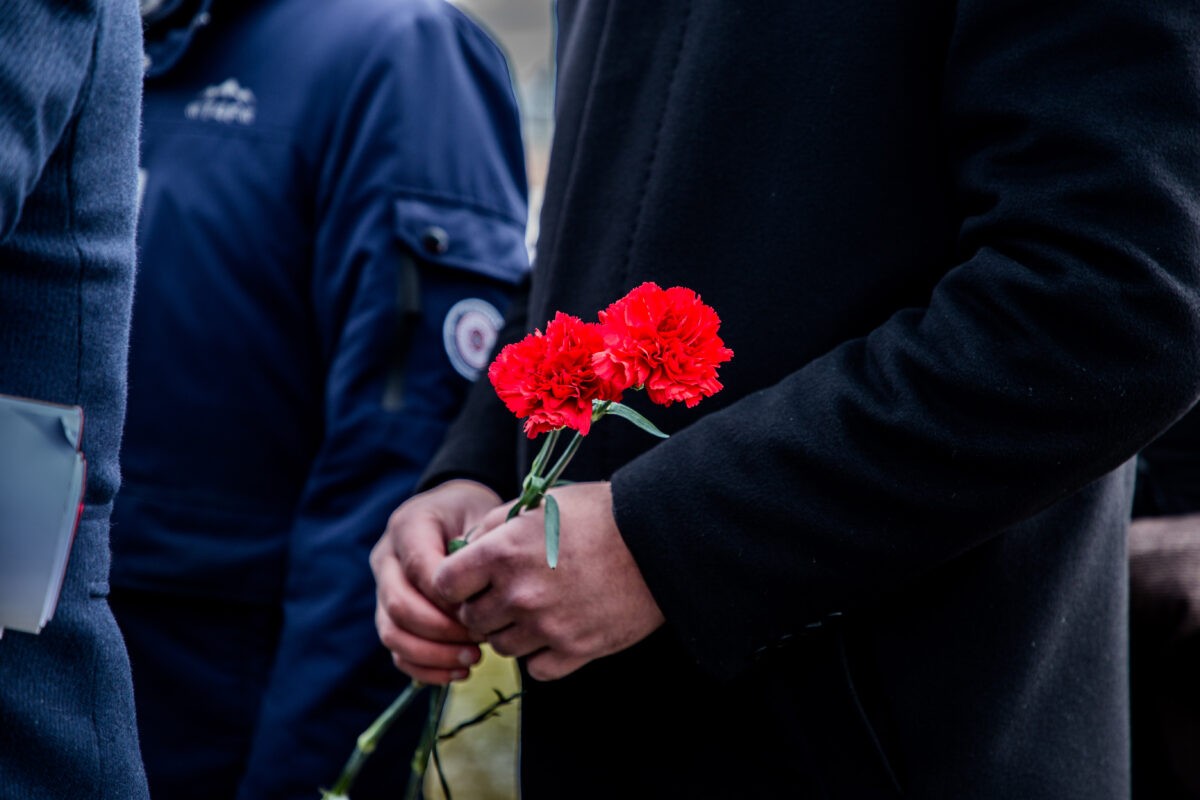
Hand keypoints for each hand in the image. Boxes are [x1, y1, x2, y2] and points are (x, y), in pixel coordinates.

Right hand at [371, 479, 500, 683]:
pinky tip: (460, 671)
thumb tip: (480, 599)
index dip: (451, 596)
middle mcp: (386, 558)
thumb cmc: (474, 515)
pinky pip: (397, 651)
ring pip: (392, 633)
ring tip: (473, 659)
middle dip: (442, 631)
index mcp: (408, 525)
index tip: (487, 608)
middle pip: (399, 605)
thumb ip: (480, 550)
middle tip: (482, 639)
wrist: (457, 513)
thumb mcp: (483, 517)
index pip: (420, 569)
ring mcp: (383, 588)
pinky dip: (426, 669)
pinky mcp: (389, 615)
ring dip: (434, 655)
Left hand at [433, 481, 665, 680]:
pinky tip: (555, 631)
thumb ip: (494, 525)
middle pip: (471, 620)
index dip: (453, 583)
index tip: (468, 581)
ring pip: (501, 647)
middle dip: (482, 608)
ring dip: (511, 632)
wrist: (656, 540)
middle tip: (506, 594)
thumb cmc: (597, 514)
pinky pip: (535, 668)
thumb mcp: (539, 504)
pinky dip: (540, 654)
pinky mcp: (575, 650)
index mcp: (503, 552)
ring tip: (535, 610)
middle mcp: (518, 593)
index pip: (444, 585)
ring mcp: (546, 626)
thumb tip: (464, 548)